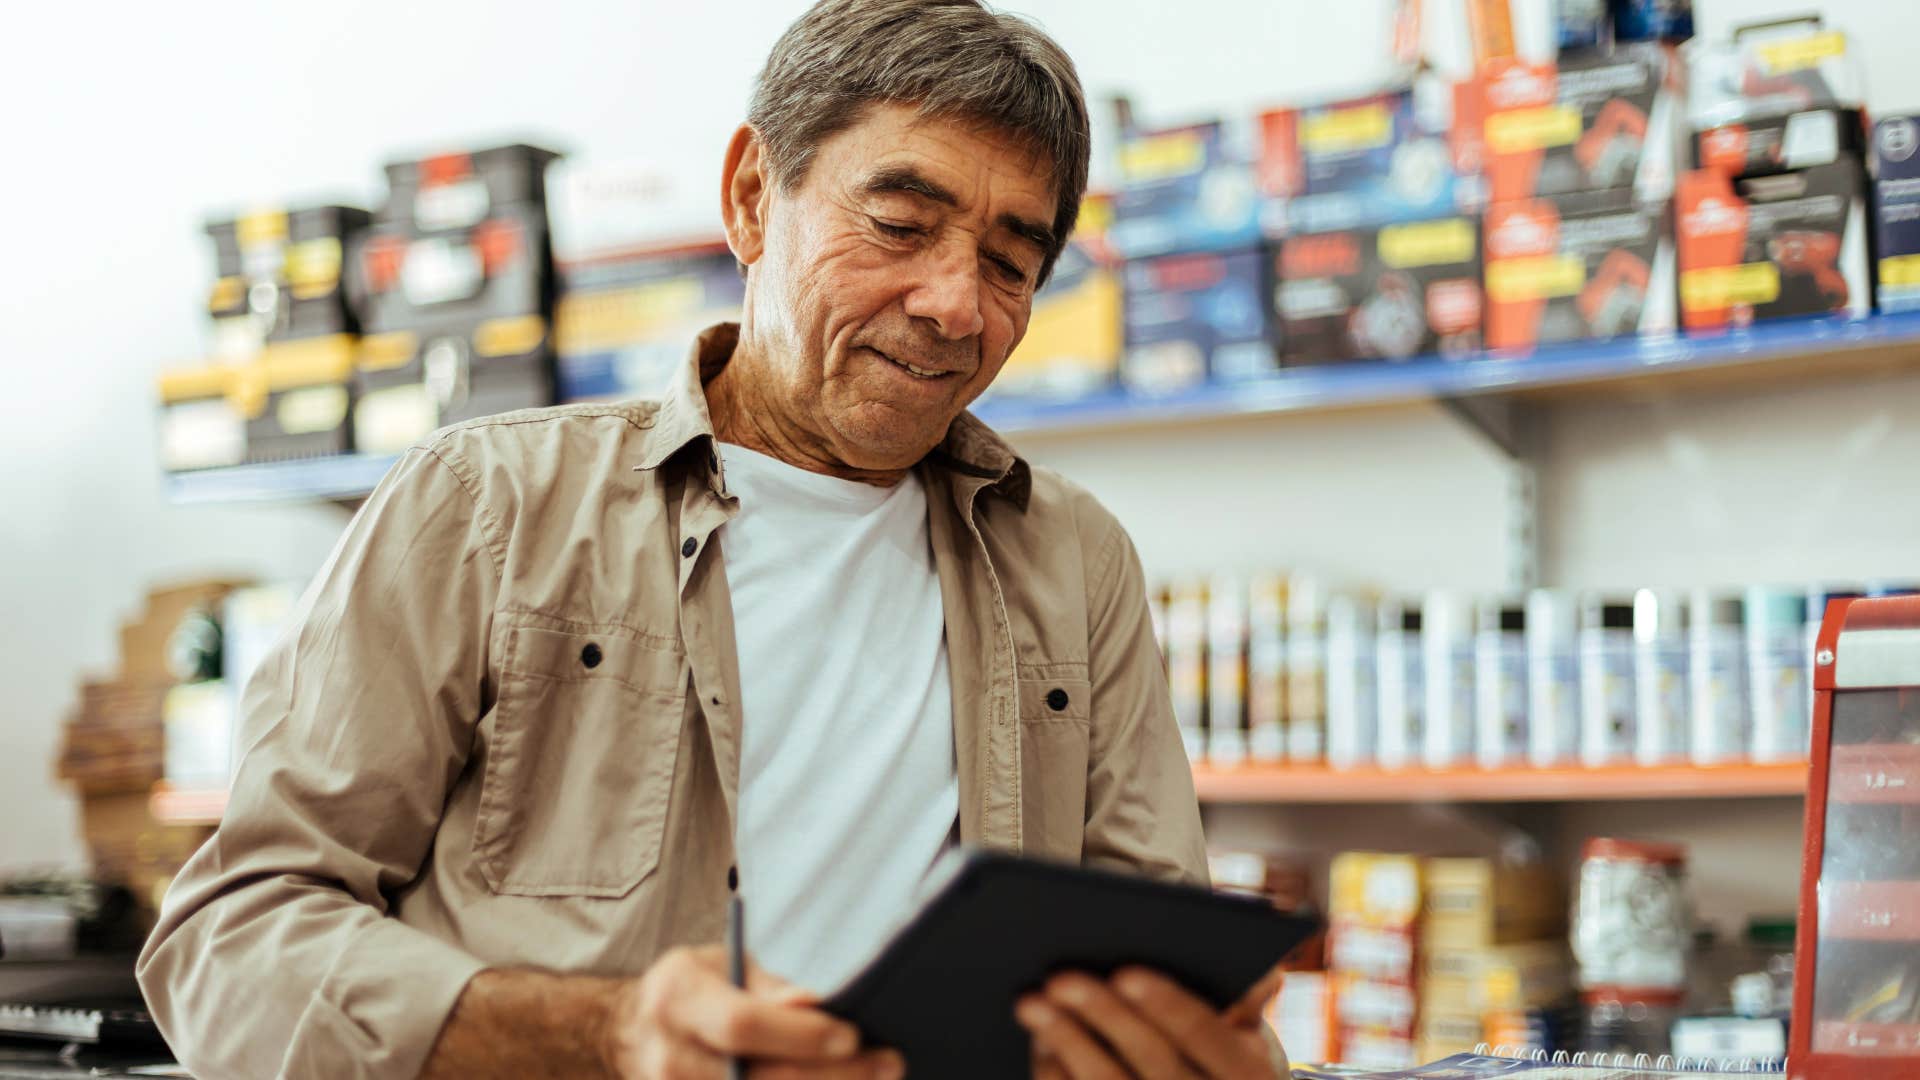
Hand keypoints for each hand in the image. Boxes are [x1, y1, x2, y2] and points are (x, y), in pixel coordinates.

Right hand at [602, 945, 903, 1079]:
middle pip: (757, 1079)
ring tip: (875, 1078)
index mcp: (677, 999)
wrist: (633, 1034)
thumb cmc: (692, 990)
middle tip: (887, 1063)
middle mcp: (670, 1057)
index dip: (800, 1036)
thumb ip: (770, 987)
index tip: (851, 1035)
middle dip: (831, 1076)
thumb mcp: (722, 965)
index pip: (742, 1025)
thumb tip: (814, 1003)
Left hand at [1017, 964, 1286, 1078]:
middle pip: (1155, 1064)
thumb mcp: (1253, 1043)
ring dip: (1067, 1046)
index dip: (1170, 1006)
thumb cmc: (1227, 1070)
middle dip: (1106, 1017)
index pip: (1211, 1040)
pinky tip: (1039, 1046)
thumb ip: (1247, 1003)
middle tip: (1059, 978)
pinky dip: (1057, 1077)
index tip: (1127, 972)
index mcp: (1252, 1076)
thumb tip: (1261, 970)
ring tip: (1033, 1004)